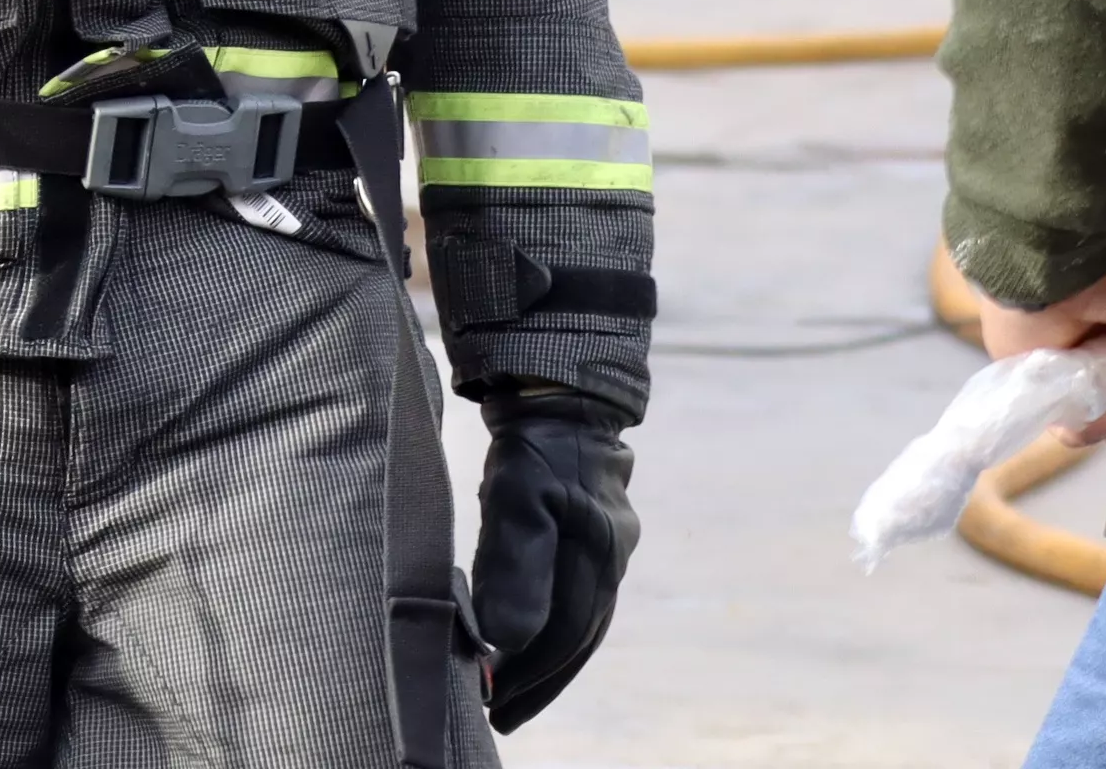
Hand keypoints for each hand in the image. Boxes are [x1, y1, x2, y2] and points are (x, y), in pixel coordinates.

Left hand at [468, 385, 637, 732]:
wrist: (560, 387)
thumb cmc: (532, 442)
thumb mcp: (515, 496)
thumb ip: (515, 566)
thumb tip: (508, 640)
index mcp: (597, 553)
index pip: (563, 634)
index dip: (528, 675)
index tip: (493, 706)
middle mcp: (612, 555)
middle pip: (579, 637)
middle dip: (541, 680)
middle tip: (504, 717)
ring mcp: (610, 543)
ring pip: (583, 620)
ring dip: (551, 660)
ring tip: (516, 692)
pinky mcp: (596, 530)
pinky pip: (580, 596)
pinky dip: (558, 627)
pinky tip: (534, 640)